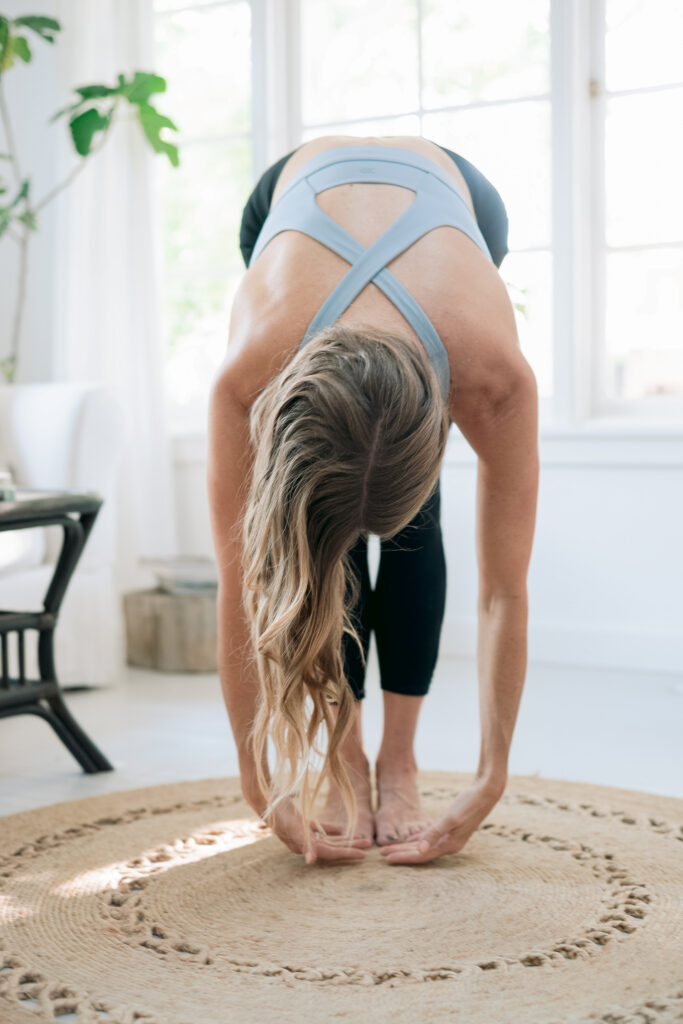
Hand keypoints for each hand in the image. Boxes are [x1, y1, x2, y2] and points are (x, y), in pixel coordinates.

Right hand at [265, 796, 372, 864]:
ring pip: (327, 838)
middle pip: (331, 846)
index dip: (346, 853)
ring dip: (344, 838)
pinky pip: (318, 828)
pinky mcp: (299, 821)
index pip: (329, 852)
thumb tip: (312, 861)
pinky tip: (340, 828)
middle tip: (370, 844)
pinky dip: (329, 829)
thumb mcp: (292, 826)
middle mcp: (302, 842)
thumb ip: (304, 842)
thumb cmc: (277, 812)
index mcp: (302, 845)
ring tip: (361, 837)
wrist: (262, 796)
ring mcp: (301, 832)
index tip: (364, 855)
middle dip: (350, 846)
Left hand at [379, 776, 504, 864]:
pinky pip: (429, 837)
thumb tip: (419, 850)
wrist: (486, 791)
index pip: (421, 855)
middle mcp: (449, 844)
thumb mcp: (451, 818)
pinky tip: (407, 839)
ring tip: (389, 848)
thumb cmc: (469, 804)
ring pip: (422, 846)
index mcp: (449, 845)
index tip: (385, 858)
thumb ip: (434, 834)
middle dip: (400, 853)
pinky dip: (417, 839)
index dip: (403, 857)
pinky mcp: (449, 827)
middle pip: (419, 853)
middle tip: (380, 854)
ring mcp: (449, 836)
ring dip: (406, 847)